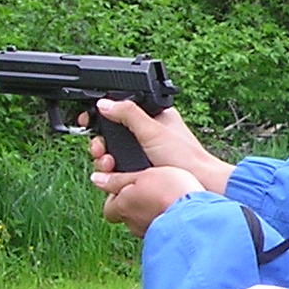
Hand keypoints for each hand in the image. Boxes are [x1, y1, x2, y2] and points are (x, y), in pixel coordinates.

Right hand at [85, 97, 233, 192]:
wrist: (199, 185)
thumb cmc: (185, 156)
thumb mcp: (152, 130)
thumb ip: (128, 114)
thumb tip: (103, 103)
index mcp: (151, 118)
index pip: (118, 112)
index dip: (101, 117)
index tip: (88, 121)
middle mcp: (145, 136)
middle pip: (110, 136)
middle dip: (100, 144)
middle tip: (101, 150)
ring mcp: (142, 156)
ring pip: (111, 156)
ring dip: (103, 160)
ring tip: (108, 164)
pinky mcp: (139, 174)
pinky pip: (117, 173)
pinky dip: (111, 175)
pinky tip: (110, 177)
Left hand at [92, 164, 204, 236]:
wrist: (198, 215)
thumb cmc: (170, 192)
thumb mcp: (142, 175)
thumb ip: (117, 179)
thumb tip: (95, 179)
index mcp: (122, 206)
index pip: (109, 206)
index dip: (115, 196)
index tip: (127, 185)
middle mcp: (132, 223)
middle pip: (126, 214)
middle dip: (134, 204)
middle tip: (149, 189)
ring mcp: (150, 232)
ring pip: (143, 221)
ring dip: (151, 211)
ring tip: (166, 197)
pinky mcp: (167, 238)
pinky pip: (161, 226)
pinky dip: (165, 217)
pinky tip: (176, 208)